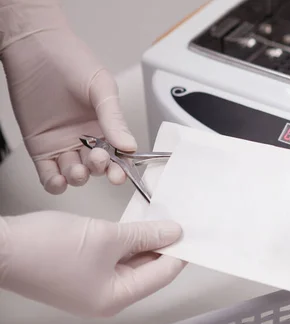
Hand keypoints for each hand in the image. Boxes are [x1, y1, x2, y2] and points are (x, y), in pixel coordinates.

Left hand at [0, 0, 134, 193]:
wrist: (35, 48)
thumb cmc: (72, 61)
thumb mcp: (102, 89)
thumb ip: (114, 119)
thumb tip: (129, 146)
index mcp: (106, 126)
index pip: (118, 156)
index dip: (121, 168)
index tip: (120, 175)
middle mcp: (86, 138)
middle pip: (98, 168)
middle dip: (99, 169)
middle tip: (98, 160)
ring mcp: (63, 144)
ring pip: (75, 174)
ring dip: (78, 178)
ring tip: (76, 170)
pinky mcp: (40, 147)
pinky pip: (48, 173)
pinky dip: (54, 183)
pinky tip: (58, 180)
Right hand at [0, 211, 185, 316]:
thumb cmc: (46, 248)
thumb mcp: (107, 236)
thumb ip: (144, 235)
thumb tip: (174, 234)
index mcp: (116, 298)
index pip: (162, 275)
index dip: (180, 252)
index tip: (193, 233)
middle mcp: (106, 299)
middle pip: (147, 271)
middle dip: (163, 246)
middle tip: (178, 222)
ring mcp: (92, 289)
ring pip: (130, 264)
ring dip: (143, 243)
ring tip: (159, 220)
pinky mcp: (80, 276)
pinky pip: (113, 261)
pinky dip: (125, 245)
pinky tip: (134, 227)